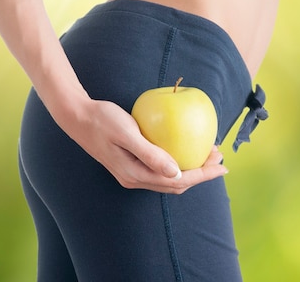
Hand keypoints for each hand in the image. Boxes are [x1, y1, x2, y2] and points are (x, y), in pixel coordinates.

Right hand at [61, 99, 227, 193]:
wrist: (77, 116)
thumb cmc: (102, 120)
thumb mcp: (127, 134)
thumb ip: (151, 154)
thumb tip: (177, 172)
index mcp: (135, 174)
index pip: (178, 181)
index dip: (203, 175)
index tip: (222, 166)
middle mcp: (135, 178)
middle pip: (177, 183)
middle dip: (202, 173)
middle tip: (220, 157)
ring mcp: (132, 173)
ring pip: (170, 178)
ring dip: (191, 169)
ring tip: (208, 154)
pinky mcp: (131, 164)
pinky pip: (162, 169)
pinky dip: (179, 162)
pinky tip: (185, 148)